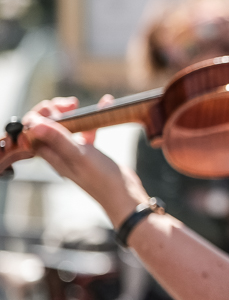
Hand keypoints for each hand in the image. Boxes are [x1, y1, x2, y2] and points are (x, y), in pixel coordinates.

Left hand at [24, 96, 148, 225]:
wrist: (123, 195)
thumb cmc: (101, 179)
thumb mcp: (79, 155)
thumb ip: (58, 139)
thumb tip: (35, 123)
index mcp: (52, 154)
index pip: (34, 129)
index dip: (41, 114)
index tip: (59, 108)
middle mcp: (59, 153)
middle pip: (47, 126)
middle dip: (55, 110)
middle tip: (72, 104)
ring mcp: (74, 153)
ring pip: (66, 127)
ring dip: (72, 113)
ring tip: (81, 104)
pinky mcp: (89, 152)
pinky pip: (86, 130)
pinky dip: (92, 119)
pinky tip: (104, 107)